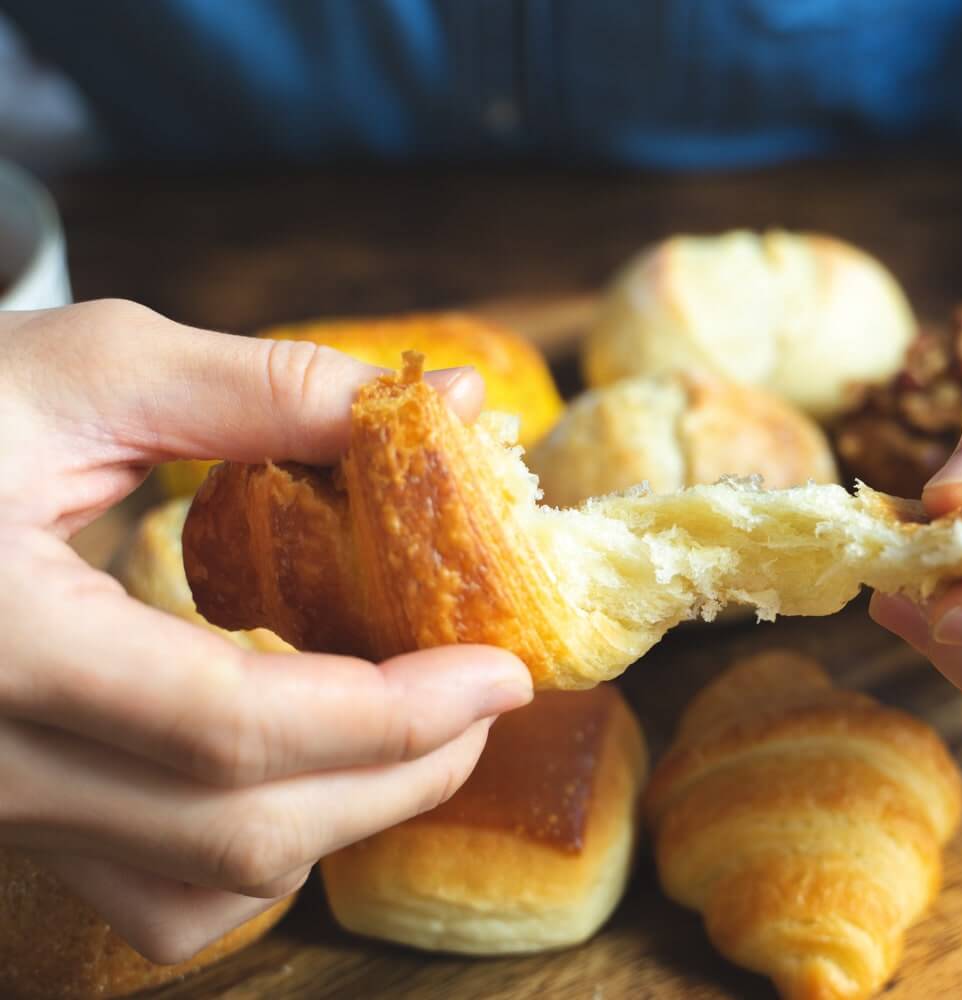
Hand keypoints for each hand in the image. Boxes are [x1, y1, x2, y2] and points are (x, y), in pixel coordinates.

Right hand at [0, 301, 533, 961]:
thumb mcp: (83, 370)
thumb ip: (265, 387)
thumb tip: (446, 400)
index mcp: (0, 639)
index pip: (228, 727)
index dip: (393, 712)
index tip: (502, 670)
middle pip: (239, 832)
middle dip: (401, 772)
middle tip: (486, 694)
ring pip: (200, 888)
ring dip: (342, 818)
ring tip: (417, 726)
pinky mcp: (13, 818)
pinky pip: (154, 900)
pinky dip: (257, 855)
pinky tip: (300, 770)